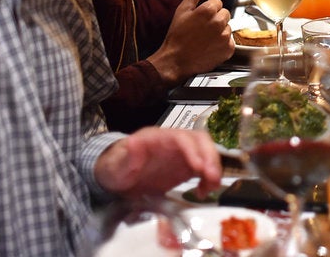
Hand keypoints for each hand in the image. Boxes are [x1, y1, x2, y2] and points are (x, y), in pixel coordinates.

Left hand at [95, 128, 221, 198]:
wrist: (118, 178)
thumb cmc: (116, 169)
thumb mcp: (116, 164)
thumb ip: (126, 155)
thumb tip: (133, 142)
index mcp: (158, 138)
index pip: (181, 137)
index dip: (193, 150)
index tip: (199, 167)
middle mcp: (174, 142)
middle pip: (200, 141)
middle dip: (210, 157)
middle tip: (213, 178)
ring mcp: (182, 153)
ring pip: (206, 152)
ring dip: (213, 167)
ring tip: (212, 187)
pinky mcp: (186, 166)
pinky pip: (204, 167)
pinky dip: (209, 178)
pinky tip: (204, 192)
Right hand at [146, 0, 233, 84]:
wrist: (175, 61)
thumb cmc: (177, 36)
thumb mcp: (183, 10)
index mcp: (208, 10)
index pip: (217, 2)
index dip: (207, 10)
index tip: (199, 19)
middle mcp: (219, 22)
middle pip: (224, 14)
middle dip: (215, 19)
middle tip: (202, 29)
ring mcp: (225, 37)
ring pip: (228, 27)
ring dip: (219, 31)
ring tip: (204, 39)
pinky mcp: (229, 49)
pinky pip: (230, 41)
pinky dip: (222, 44)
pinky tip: (210, 47)